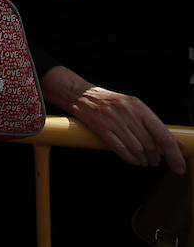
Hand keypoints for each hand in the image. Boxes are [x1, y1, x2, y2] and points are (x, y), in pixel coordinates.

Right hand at [71, 86, 186, 170]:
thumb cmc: (110, 102)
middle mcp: (127, 112)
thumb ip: (154, 125)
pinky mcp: (100, 127)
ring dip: (143, 159)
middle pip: (149, 144)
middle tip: (155, 162)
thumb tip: (179, 145)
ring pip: (136, 148)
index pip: (163, 135)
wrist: (81, 94)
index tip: (179, 166)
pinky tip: (133, 160)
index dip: (174, 154)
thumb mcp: (134, 107)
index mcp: (139, 107)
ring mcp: (113, 120)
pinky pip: (120, 149)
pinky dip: (129, 158)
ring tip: (144, 161)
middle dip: (155, 157)